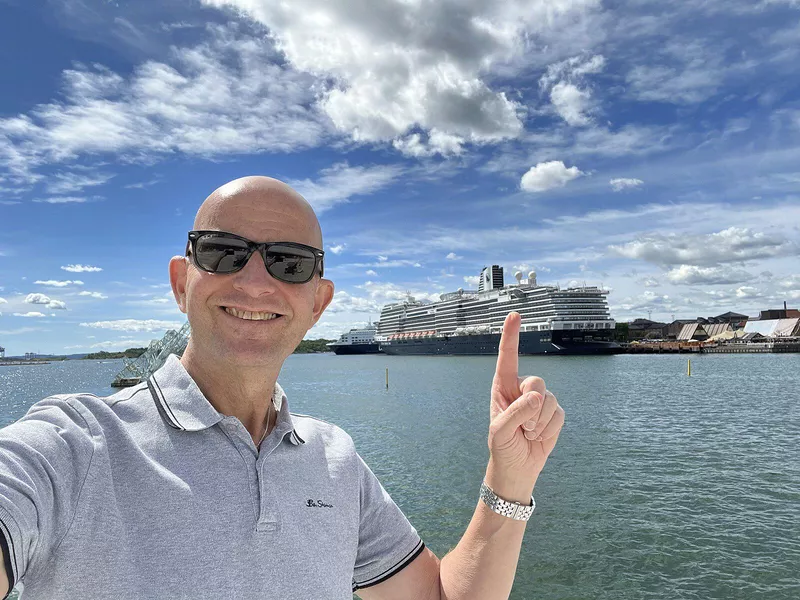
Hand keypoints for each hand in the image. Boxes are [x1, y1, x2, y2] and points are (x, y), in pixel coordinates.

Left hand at [486, 312, 564, 498]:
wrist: (518, 468)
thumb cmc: (503, 447)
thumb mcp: (500, 431)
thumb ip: (515, 412)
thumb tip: (536, 396)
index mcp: (502, 387)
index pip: (507, 358)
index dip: (511, 335)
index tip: (514, 315)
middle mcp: (521, 388)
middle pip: (536, 381)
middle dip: (531, 406)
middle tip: (522, 425)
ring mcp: (539, 400)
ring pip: (549, 399)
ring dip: (539, 422)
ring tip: (528, 433)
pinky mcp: (554, 413)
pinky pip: (559, 414)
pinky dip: (549, 429)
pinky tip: (539, 437)